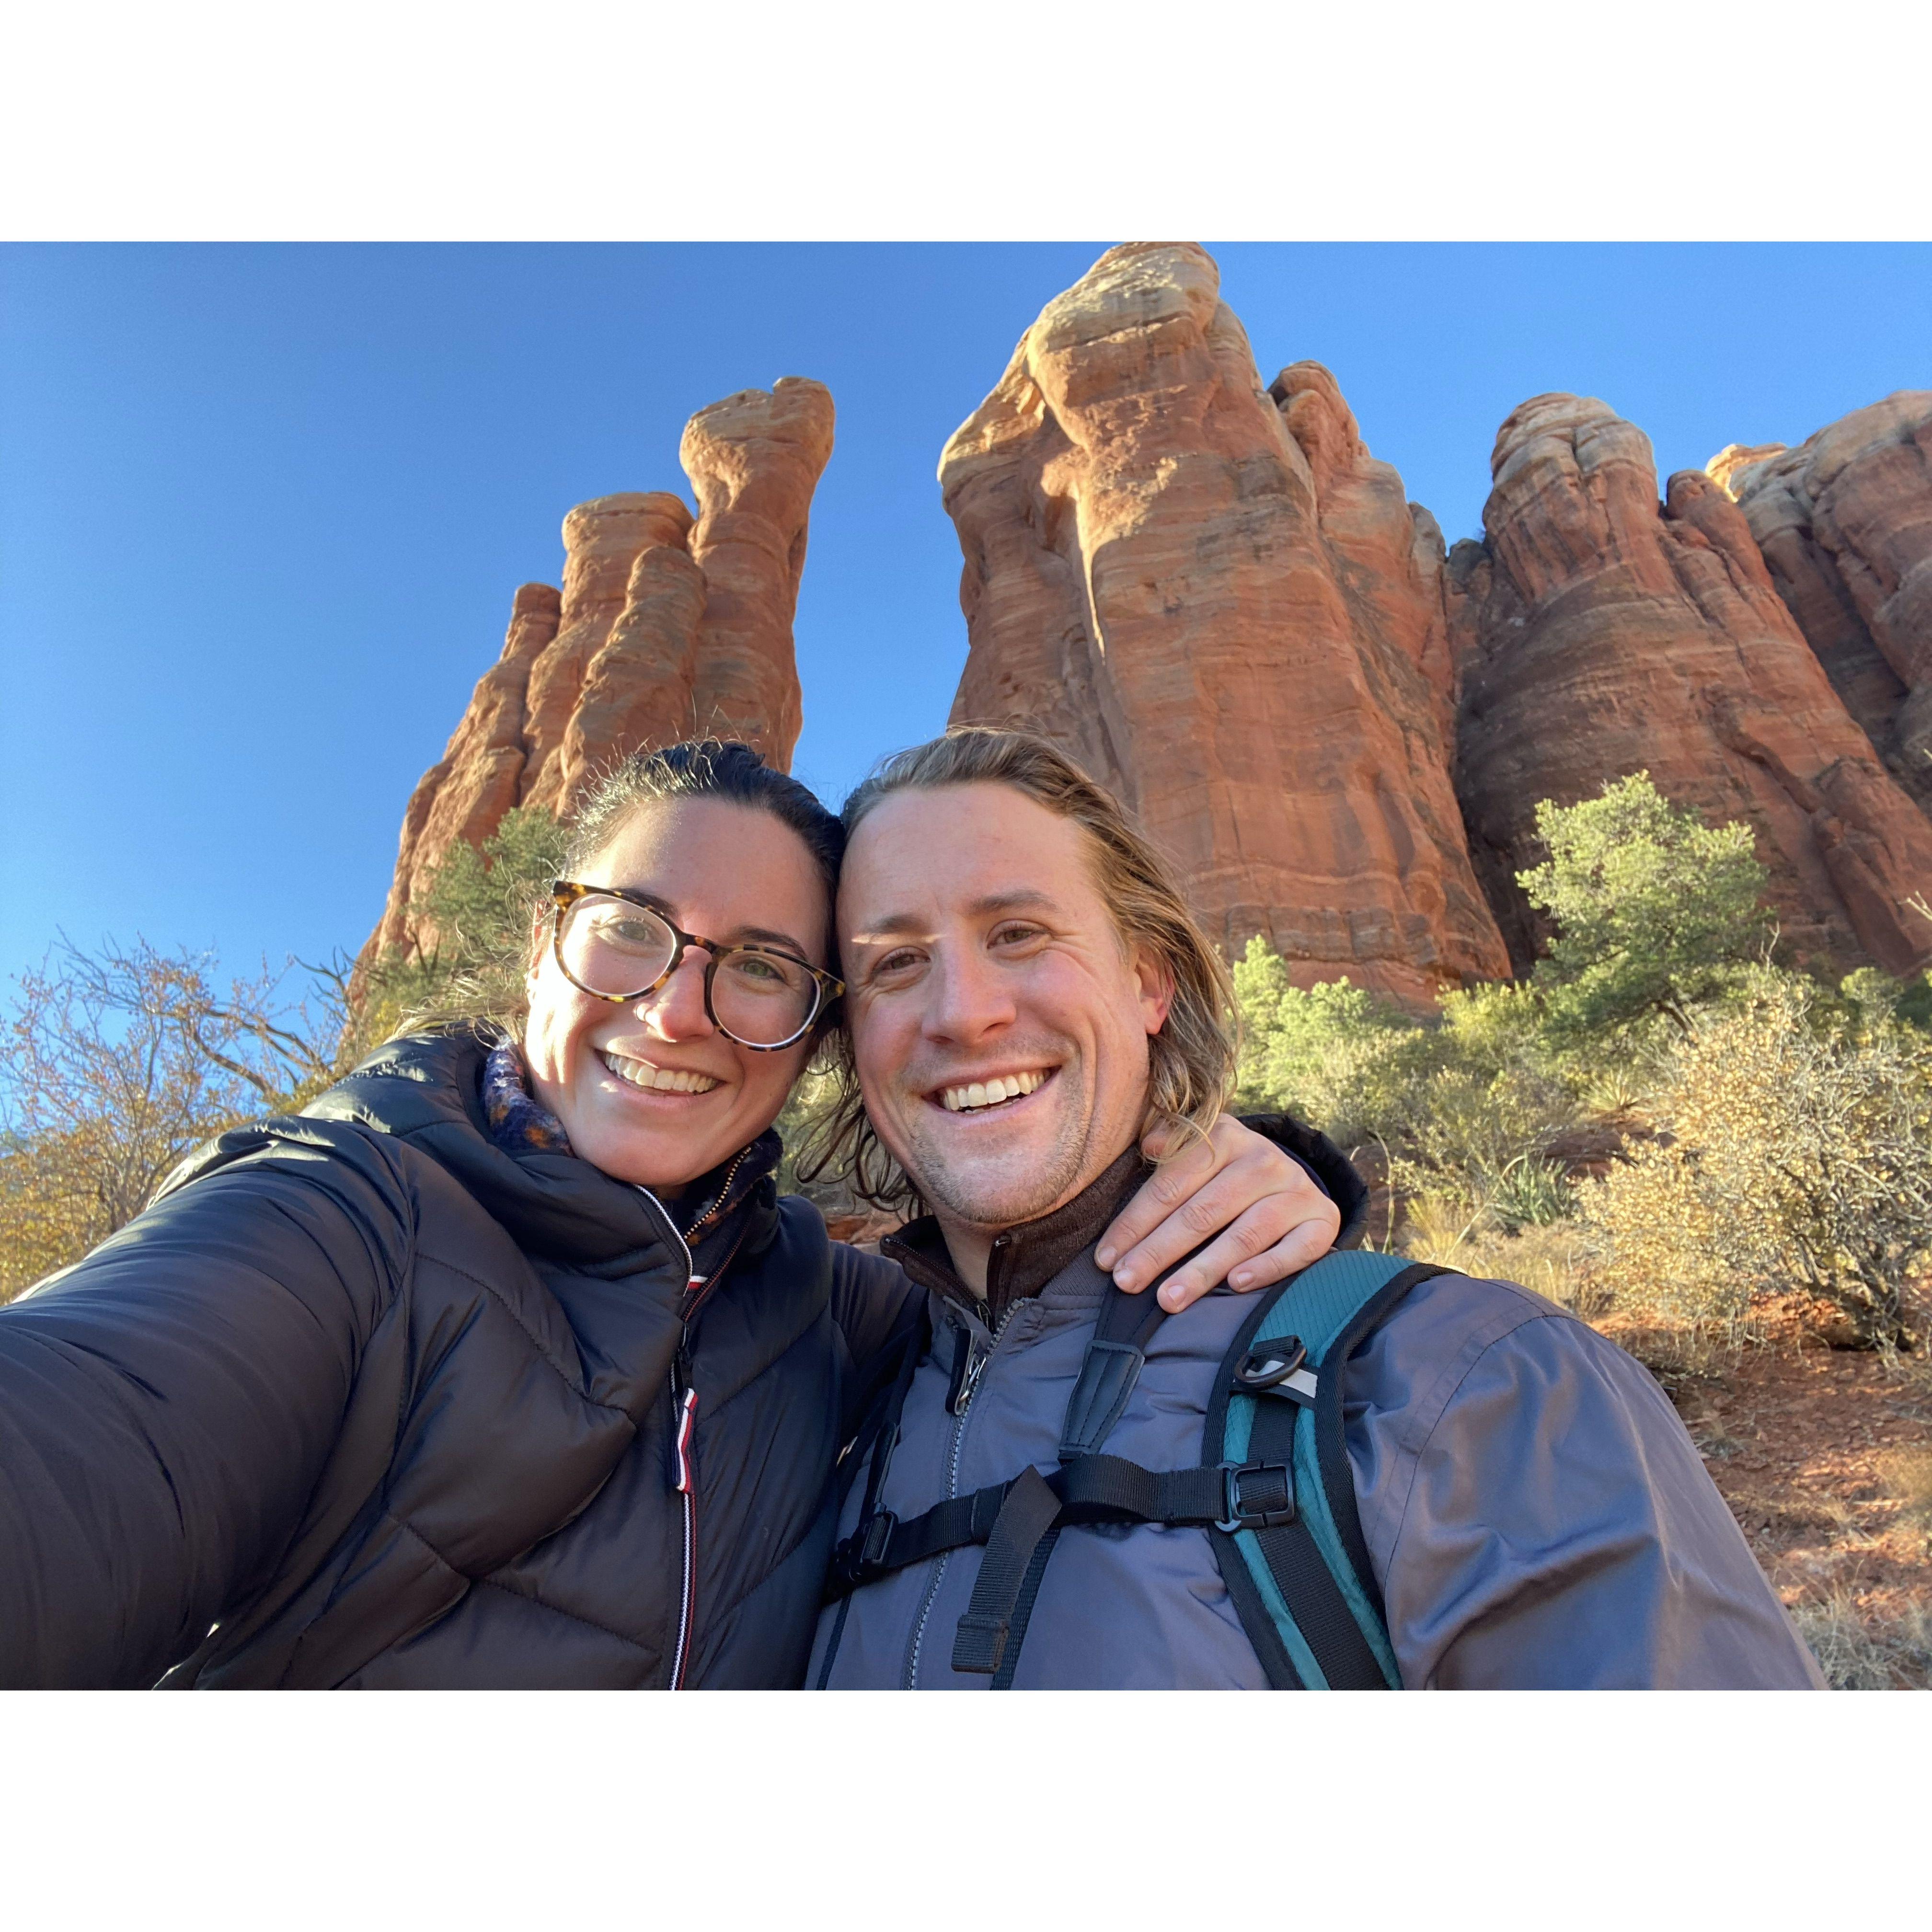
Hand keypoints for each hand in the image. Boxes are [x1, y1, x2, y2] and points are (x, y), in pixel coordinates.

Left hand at [1095, 1115, 1340, 1313]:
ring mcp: (1295, 1191)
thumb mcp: (1197, 1151)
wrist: (1291, 1180)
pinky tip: (1236, 1284)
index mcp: (1224, 1137)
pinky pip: (1295, 1249)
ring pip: (1243, 1234)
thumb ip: (1170, 1146)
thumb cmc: (1224, 1174)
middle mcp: (1262, 1160)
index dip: (1135, 1222)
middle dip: (1158, 1251)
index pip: (1171, 1184)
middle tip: (1126, 1282)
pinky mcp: (1322, 1221)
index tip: (1106, 1257)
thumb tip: (1150, 1144)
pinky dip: (1267, 1267)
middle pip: (1202, 1212)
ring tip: (1167, 1299)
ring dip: (1203, 1269)